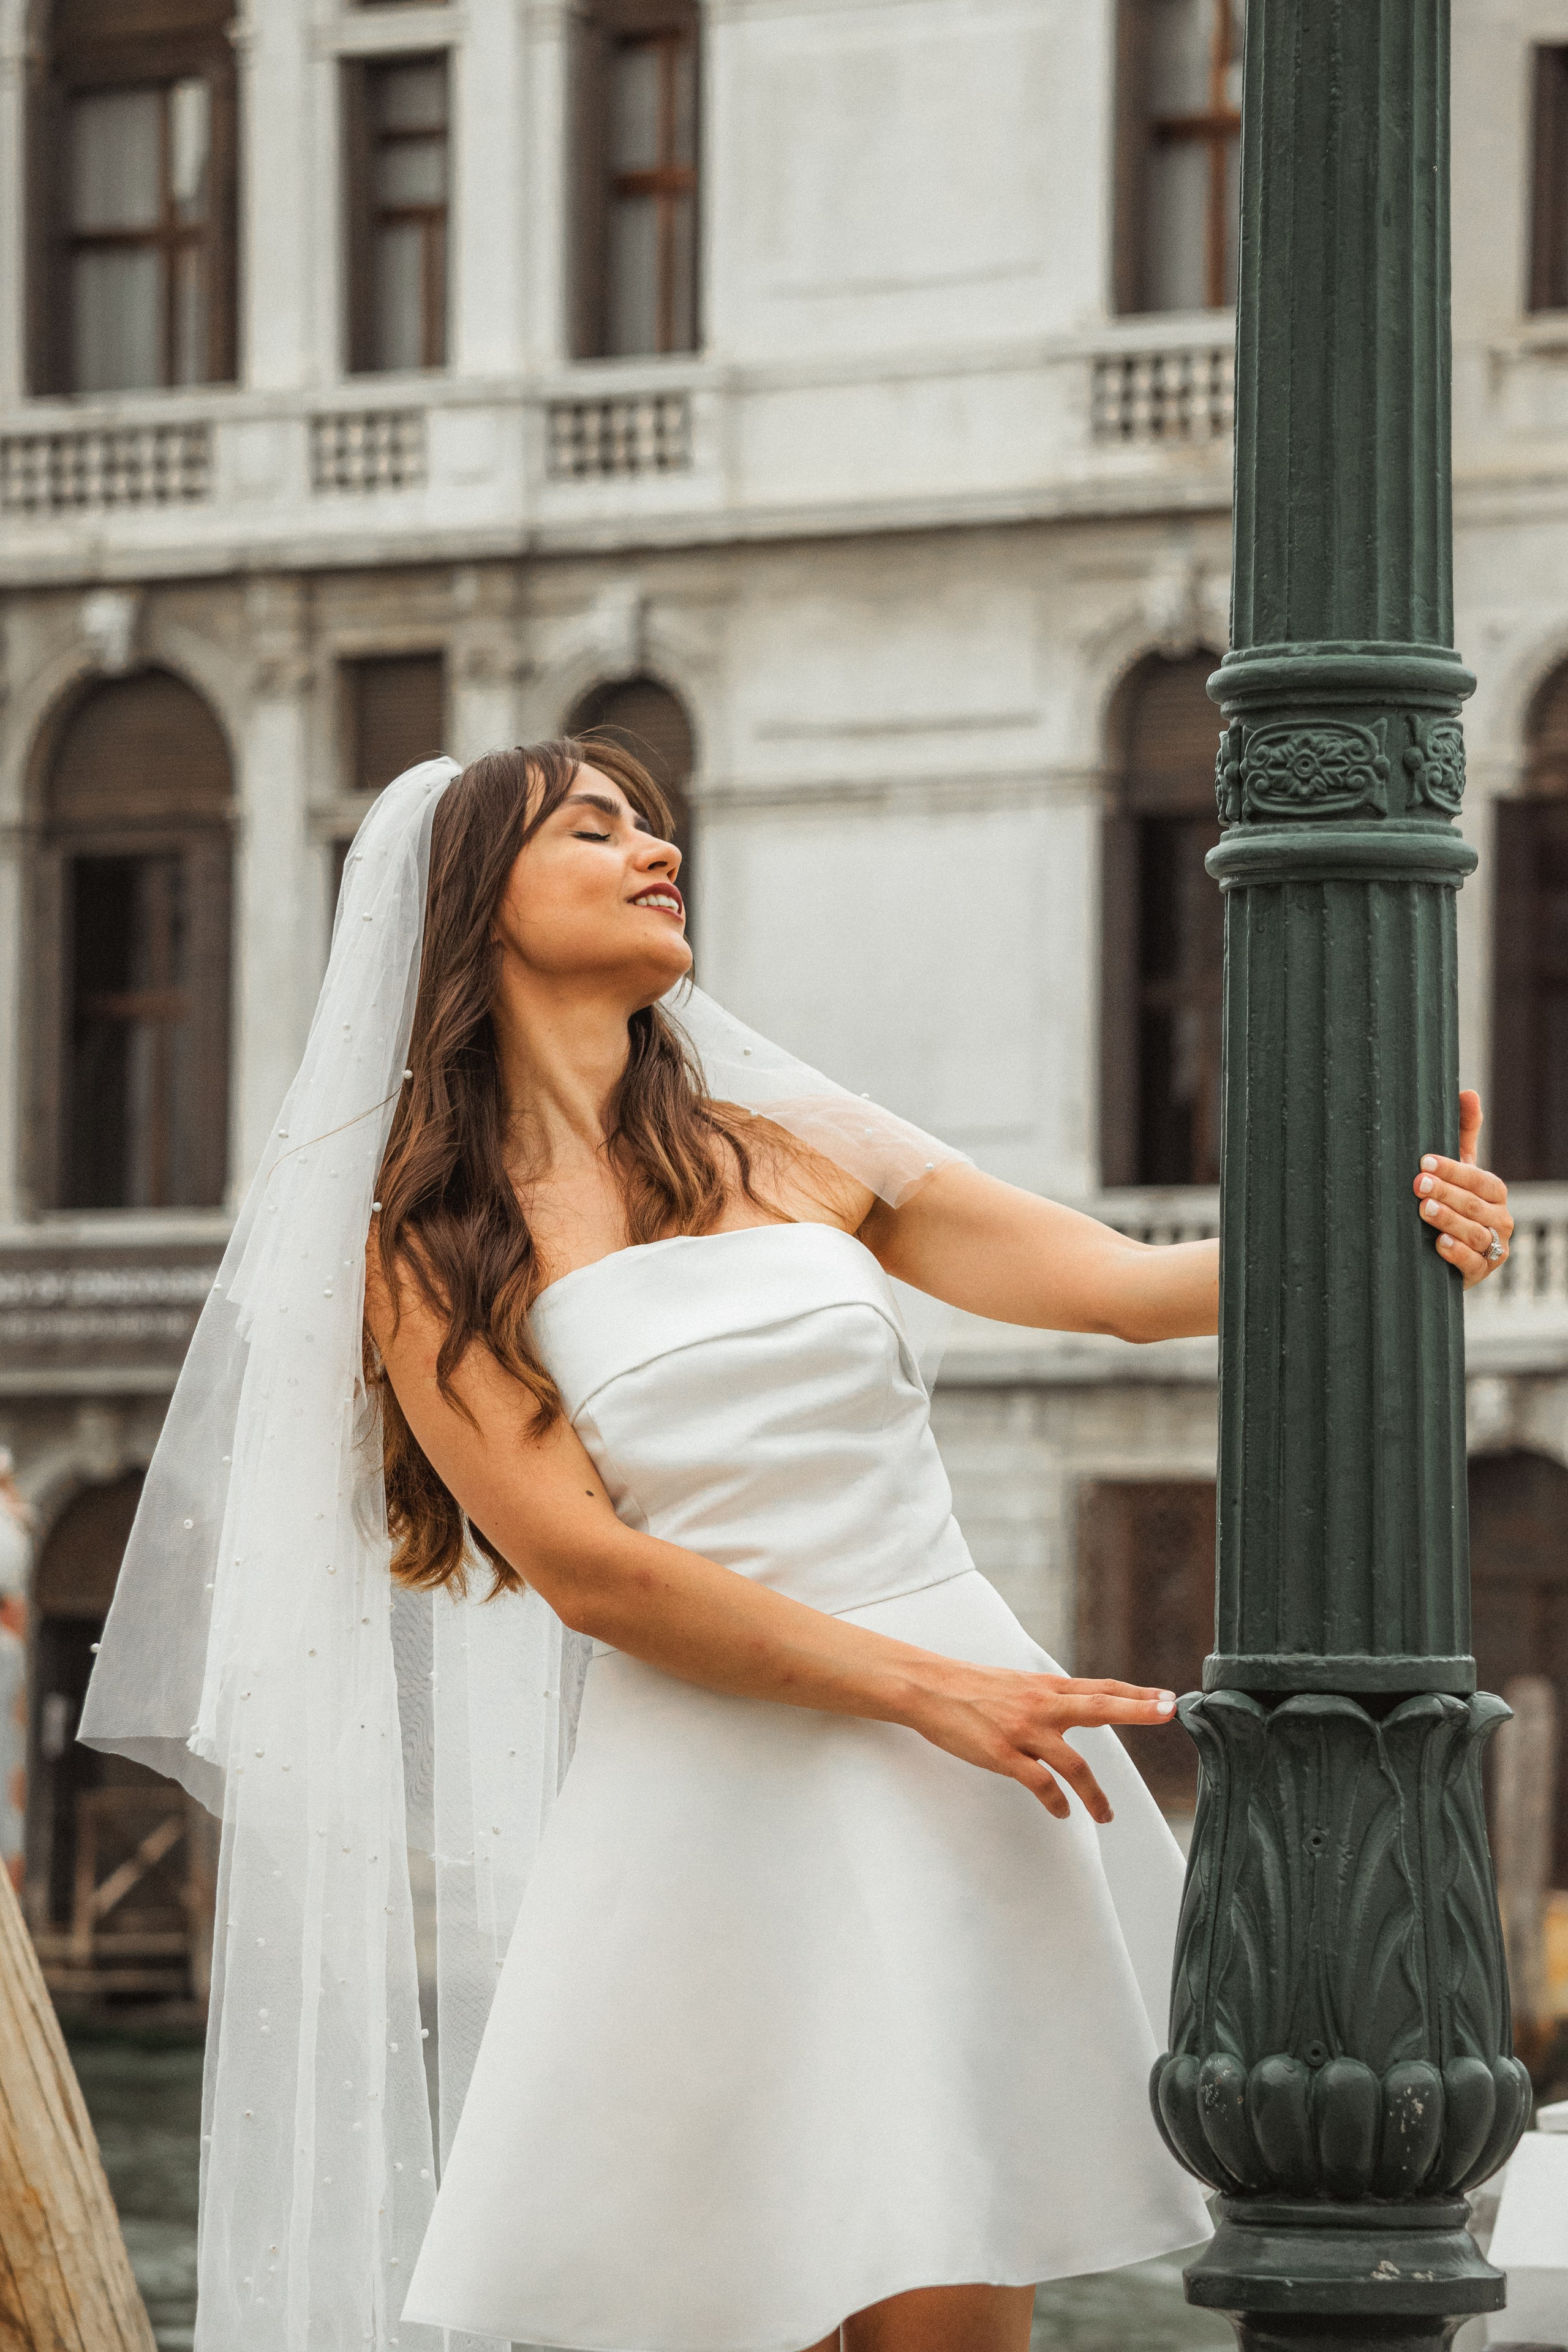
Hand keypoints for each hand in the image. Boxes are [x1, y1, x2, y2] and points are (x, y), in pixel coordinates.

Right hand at [908, 1667, 1176, 1822]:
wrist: (929, 1688)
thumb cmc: (973, 1688)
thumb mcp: (1018, 1684)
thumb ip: (1049, 1697)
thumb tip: (1077, 1707)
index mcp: (1047, 1687)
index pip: (1101, 1688)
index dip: (1136, 1694)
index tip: (1167, 1698)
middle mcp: (1041, 1704)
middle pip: (1099, 1706)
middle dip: (1137, 1710)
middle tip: (1169, 1712)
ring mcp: (1023, 1729)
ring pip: (1073, 1763)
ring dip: (1094, 1794)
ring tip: (1106, 1816)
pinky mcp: (1002, 1753)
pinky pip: (1039, 1784)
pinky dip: (1056, 1801)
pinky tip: (1062, 1812)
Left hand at [1413, 1090, 1511, 1289]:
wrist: (1444, 1253)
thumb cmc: (1452, 1201)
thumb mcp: (1458, 1169)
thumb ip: (1463, 1133)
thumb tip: (1468, 1092)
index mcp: (1494, 1192)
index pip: (1479, 1178)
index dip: (1453, 1169)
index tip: (1424, 1161)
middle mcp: (1500, 1219)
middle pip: (1476, 1205)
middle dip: (1446, 1193)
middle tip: (1417, 1183)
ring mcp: (1492, 1248)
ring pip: (1475, 1233)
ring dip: (1449, 1220)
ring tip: (1424, 1210)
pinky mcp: (1480, 1273)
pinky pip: (1473, 1263)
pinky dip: (1457, 1253)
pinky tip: (1439, 1244)